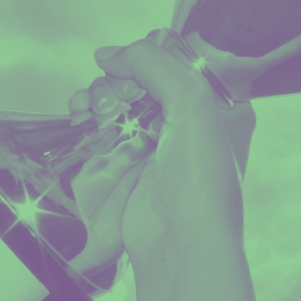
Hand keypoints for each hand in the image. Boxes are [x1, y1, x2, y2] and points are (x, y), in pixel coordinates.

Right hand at [66, 31, 255, 272]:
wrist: (179, 245)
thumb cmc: (201, 182)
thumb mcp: (191, 102)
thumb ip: (153, 64)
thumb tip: (109, 54)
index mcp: (221, 107)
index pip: (183, 61)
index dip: (153, 56)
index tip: (132, 62)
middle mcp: (191, 124)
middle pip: (145, 80)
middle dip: (118, 78)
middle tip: (108, 94)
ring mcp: (158, 146)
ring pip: (120, 102)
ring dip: (98, 96)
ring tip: (86, 106)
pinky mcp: (130, 166)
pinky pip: (105, 130)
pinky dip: (89, 119)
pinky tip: (80, 115)